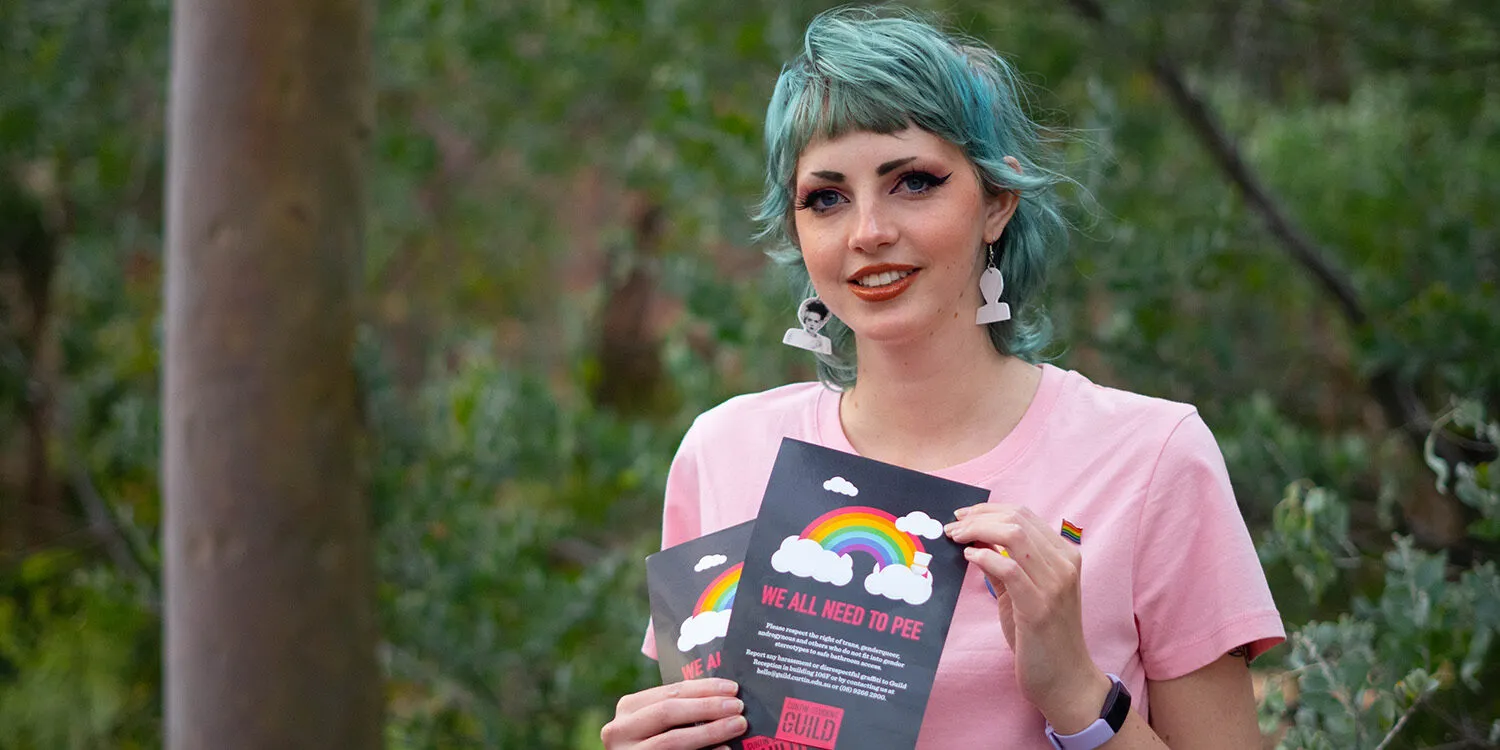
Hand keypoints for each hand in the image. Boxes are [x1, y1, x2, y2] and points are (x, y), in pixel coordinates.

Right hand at [600, 678, 746, 749]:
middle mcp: (620, 730)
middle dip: (707, 707)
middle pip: (668, 712)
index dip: (703, 688)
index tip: (732, 688)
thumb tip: (722, 694)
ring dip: (710, 731)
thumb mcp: (655, 719)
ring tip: (737, 725)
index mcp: (629, 708)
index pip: (669, 691)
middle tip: (738, 706)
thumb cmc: (653, 740)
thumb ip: (678, 706)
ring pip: (671, 740)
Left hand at [944, 504, 1110, 733]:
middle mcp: (1065, 564)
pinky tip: (969, 558)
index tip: (962, 516)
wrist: (1065, 679)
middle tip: (952, 527)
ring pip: (1013, 536)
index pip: (1024, 515)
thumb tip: (975, 539)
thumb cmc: (1041, 636)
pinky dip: (984, 556)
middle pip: (1017, 519)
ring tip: (956, 539)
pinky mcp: (1040, 607)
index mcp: (1065, 555)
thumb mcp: (1025, 592)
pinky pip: (1009, 569)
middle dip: (978, 517)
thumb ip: (1006, 565)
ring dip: (977, 531)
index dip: (988, 510)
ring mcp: (1055, 584)